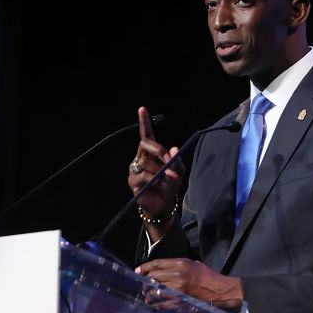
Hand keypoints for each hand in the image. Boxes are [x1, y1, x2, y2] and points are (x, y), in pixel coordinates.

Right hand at [127, 107, 183, 237]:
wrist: (164, 204)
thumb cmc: (170, 185)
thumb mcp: (179, 172)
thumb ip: (177, 161)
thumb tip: (173, 149)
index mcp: (151, 152)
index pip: (146, 135)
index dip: (144, 122)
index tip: (142, 109)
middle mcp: (141, 157)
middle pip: (145, 144)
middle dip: (158, 150)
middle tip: (168, 160)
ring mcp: (135, 169)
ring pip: (145, 161)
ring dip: (158, 170)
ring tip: (164, 180)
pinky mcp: (133, 181)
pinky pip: (142, 175)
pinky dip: (153, 179)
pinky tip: (157, 184)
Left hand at [135, 258, 242, 303]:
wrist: (219, 290)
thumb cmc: (207, 276)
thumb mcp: (192, 263)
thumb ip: (176, 264)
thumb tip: (161, 268)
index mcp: (181, 264)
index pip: (157, 264)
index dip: (145, 267)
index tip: (138, 270)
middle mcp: (178, 275)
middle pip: (153, 276)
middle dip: (145, 280)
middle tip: (143, 284)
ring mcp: (178, 289)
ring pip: (155, 290)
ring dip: (149, 293)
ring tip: (147, 294)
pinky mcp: (180, 300)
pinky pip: (162, 303)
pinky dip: (156, 303)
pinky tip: (154, 303)